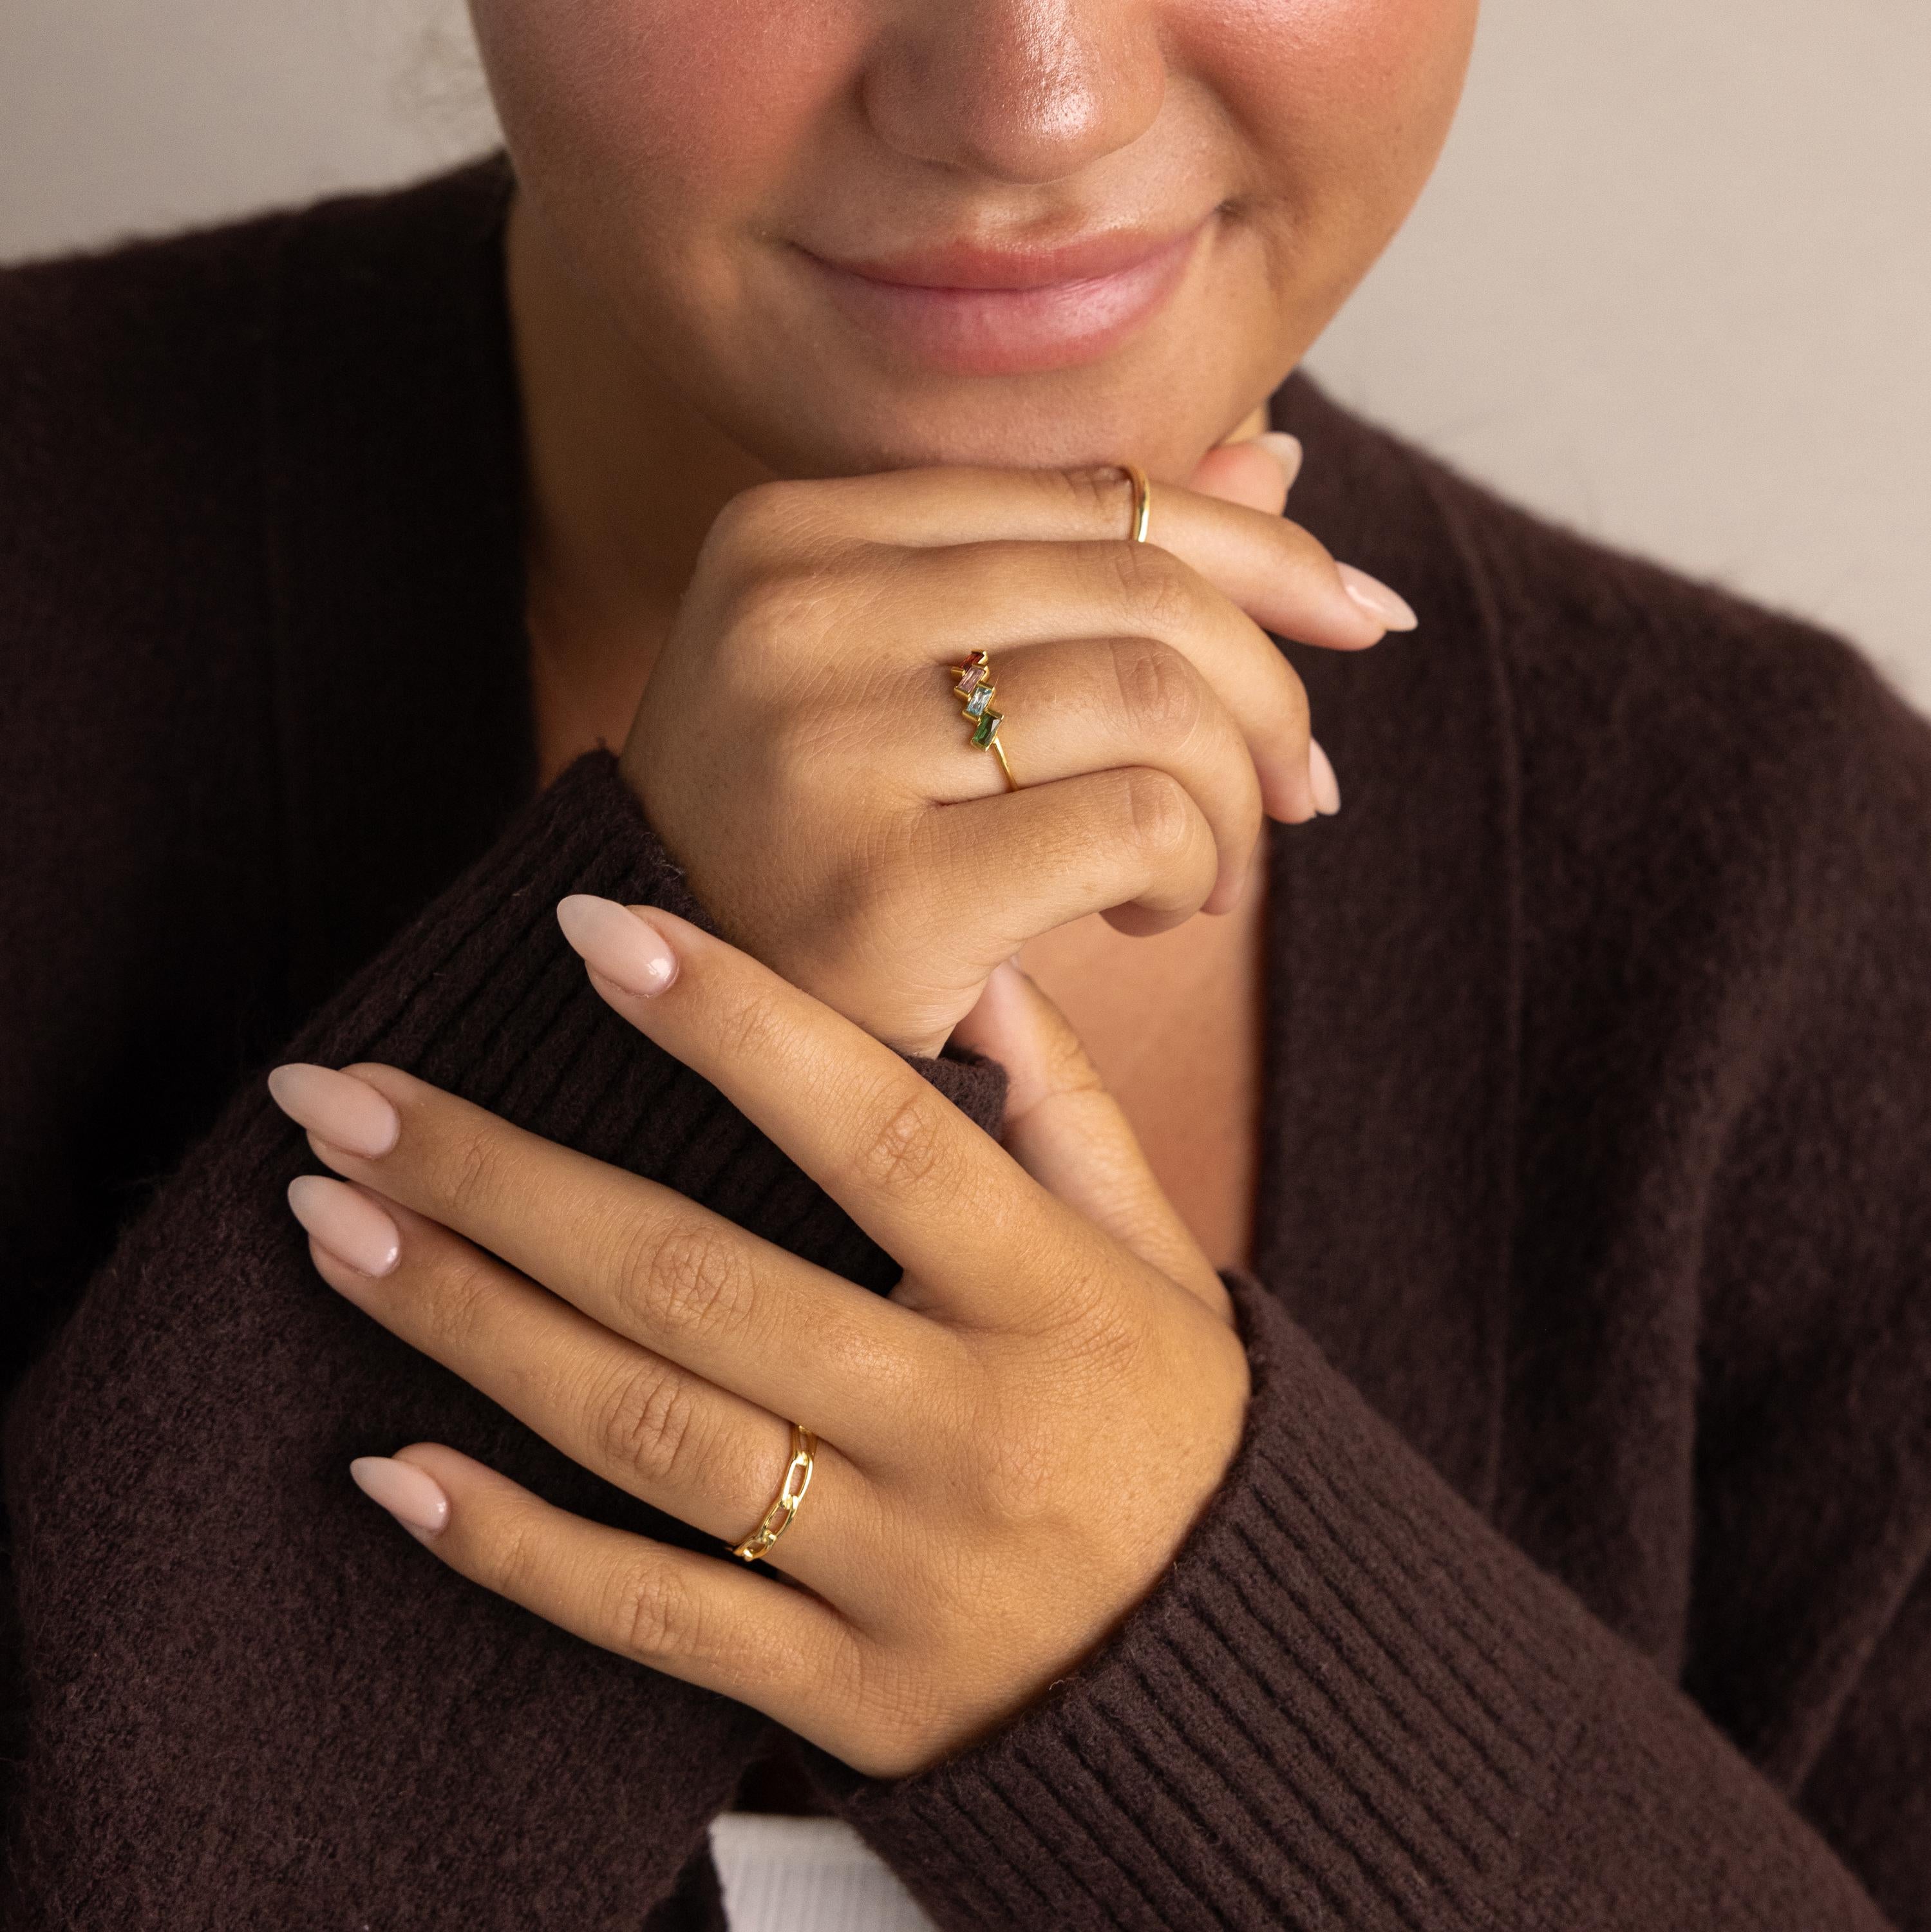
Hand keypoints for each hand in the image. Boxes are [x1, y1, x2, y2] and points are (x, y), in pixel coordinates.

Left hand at [268, 896, 1250, 1779]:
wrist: (1240, 1681)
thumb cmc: (1182, 1432)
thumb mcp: (1160, 1262)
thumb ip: (1066, 1113)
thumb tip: (974, 967)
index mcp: (1054, 1301)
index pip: (881, 1133)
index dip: (737, 1025)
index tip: (591, 932)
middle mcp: (972, 1430)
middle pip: (701, 1282)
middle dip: (502, 1181)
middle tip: (343, 1100)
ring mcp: (904, 1574)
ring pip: (650, 1435)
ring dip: (470, 1325)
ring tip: (336, 1229)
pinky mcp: (849, 1694)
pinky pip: (654, 1616)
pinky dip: (513, 1545)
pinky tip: (390, 1466)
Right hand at [622, 438, 1414, 1054]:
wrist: (678, 1047)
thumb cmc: (816, 855)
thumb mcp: (918, 682)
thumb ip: (1074, 566)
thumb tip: (1284, 454)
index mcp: (795, 532)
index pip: (1091, 495)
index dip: (1258, 549)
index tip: (1361, 618)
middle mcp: (791, 611)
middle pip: (1141, 590)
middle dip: (1267, 697)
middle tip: (1298, 793)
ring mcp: (818, 746)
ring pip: (1154, 701)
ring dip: (1232, 801)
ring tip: (1202, 876)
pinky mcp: (873, 889)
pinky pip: (1132, 823)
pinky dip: (1188, 868)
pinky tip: (1148, 918)